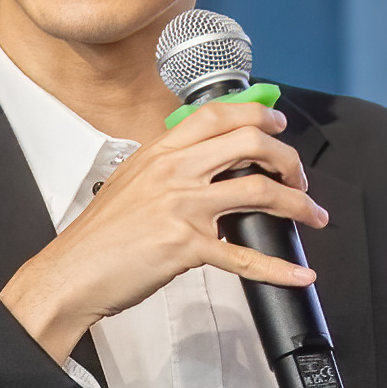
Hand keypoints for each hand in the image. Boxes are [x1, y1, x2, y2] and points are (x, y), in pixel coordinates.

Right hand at [0, 96, 325, 360]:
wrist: (73, 272)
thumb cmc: (100, 235)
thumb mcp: (130, 182)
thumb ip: (167, 167)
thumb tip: (203, 163)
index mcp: (161, 151)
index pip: (218, 114)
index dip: (258, 113)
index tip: (279, 123)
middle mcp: (174, 171)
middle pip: (250, 142)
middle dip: (288, 158)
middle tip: (299, 176)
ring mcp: (183, 207)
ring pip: (259, 192)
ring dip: (298, 204)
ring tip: (312, 215)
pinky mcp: (187, 246)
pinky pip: (245, 256)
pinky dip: (279, 268)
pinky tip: (298, 274)